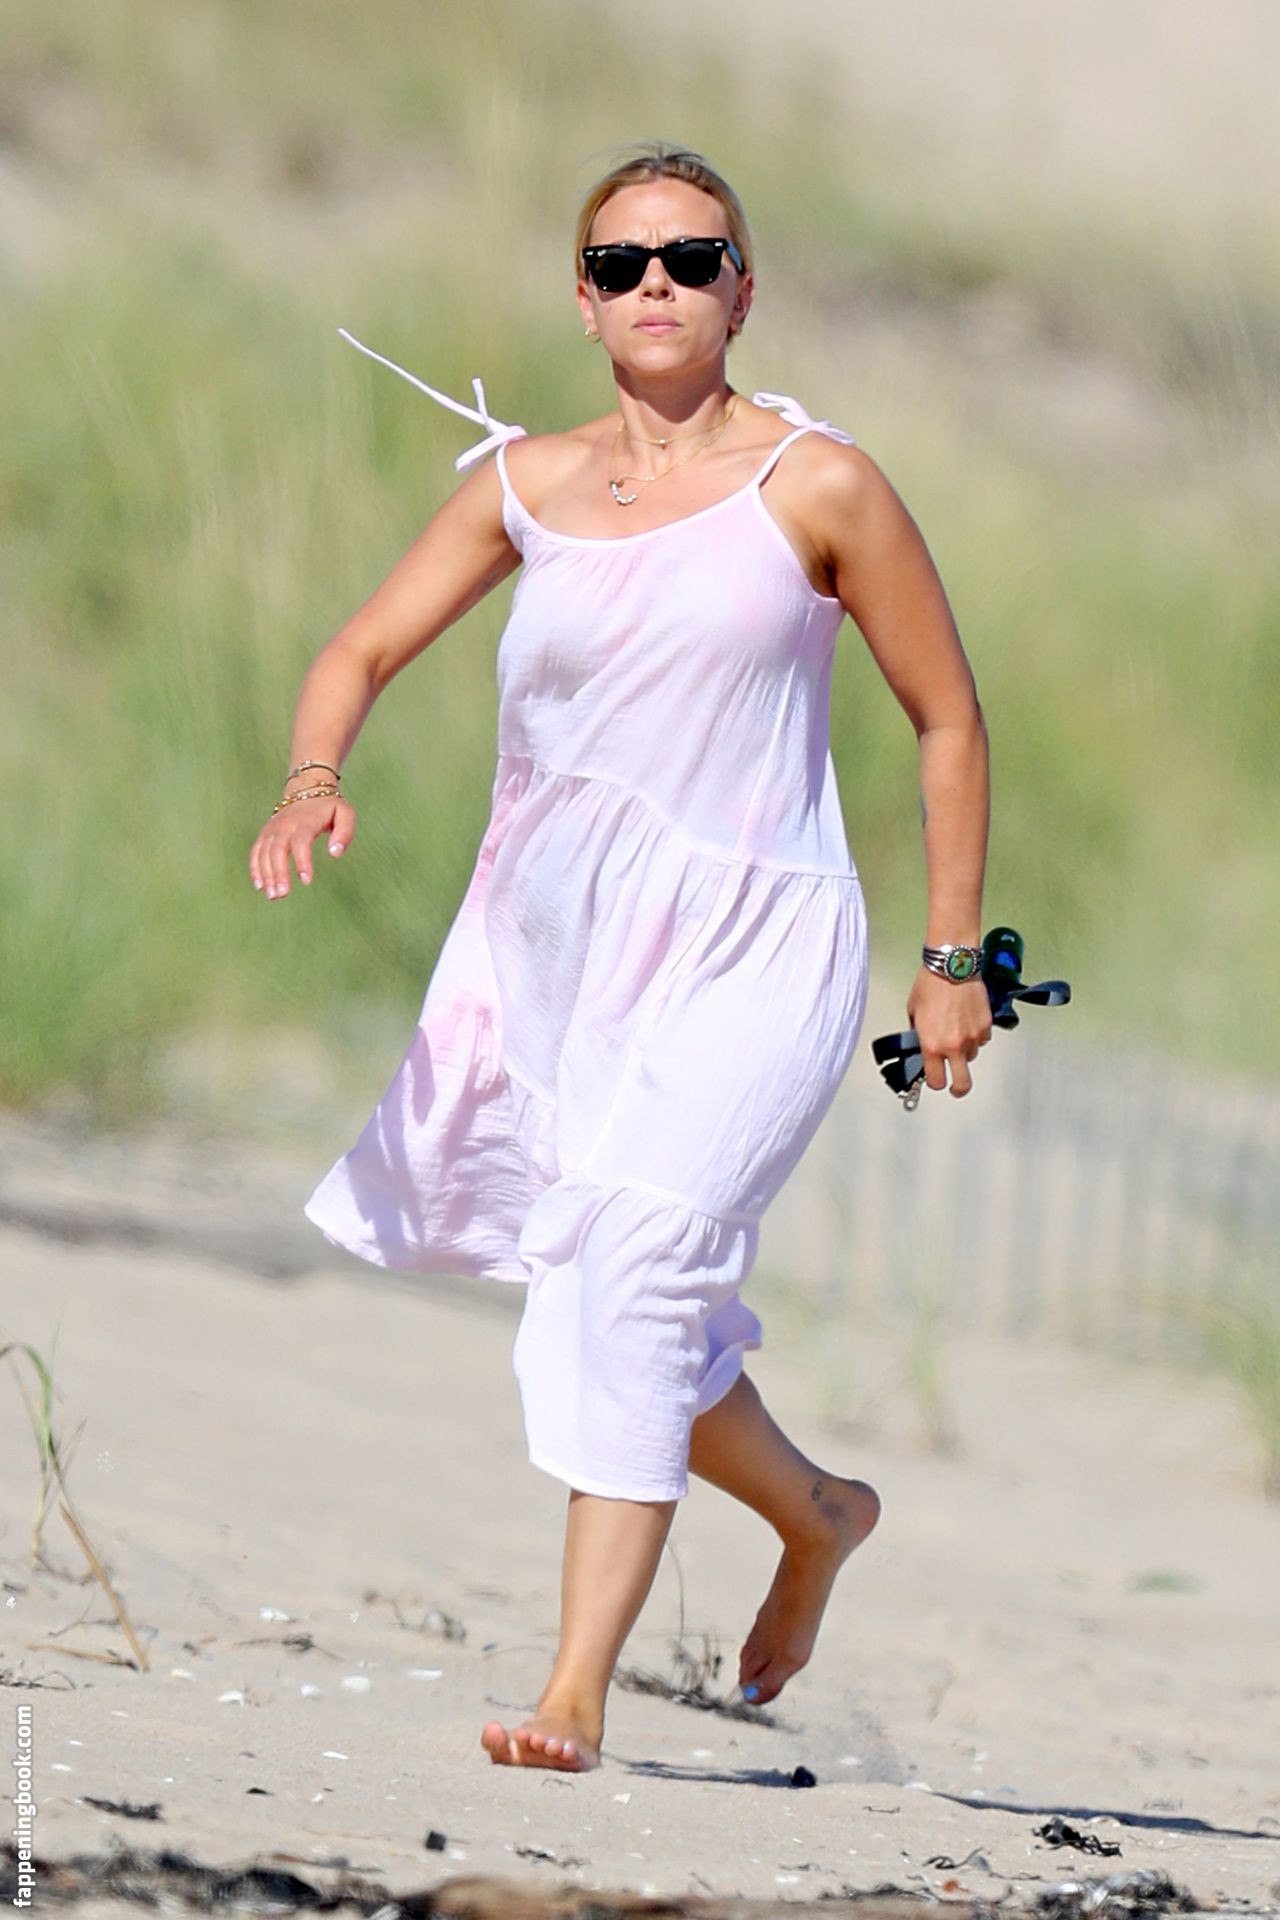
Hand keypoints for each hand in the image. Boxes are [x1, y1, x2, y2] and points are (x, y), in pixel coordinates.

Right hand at [249, 792, 356, 899]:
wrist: (306, 790)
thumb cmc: (329, 808)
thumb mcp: (344, 815)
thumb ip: (344, 833)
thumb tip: (335, 854)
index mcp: (304, 821)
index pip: (300, 842)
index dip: (302, 861)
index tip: (306, 881)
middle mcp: (284, 824)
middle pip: (277, 849)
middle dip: (278, 873)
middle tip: (282, 894)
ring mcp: (272, 829)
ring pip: (264, 852)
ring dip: (266, 874)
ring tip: (273, 896)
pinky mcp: (265, 834)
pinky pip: (255, 851)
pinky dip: (255, 868)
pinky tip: (260, 886)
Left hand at [905, 967, 992, 1097]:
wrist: (952, 965)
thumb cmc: (930, 984)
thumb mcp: (913, 1012)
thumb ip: (919, 1034)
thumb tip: (921, 1044)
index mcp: (932, 1045)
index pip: (936, 1081)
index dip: (935, 1082)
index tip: (935, 1079)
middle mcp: (954, 1046)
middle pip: (962, 1084)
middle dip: (958, 1089)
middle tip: (955, 1087)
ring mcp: (973, 1038)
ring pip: (971, 1056)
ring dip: (964, 1050)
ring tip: (956, 1029)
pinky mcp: (986, 1026)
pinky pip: (981, 1039)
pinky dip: (975, 1034)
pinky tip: (966, 1018)